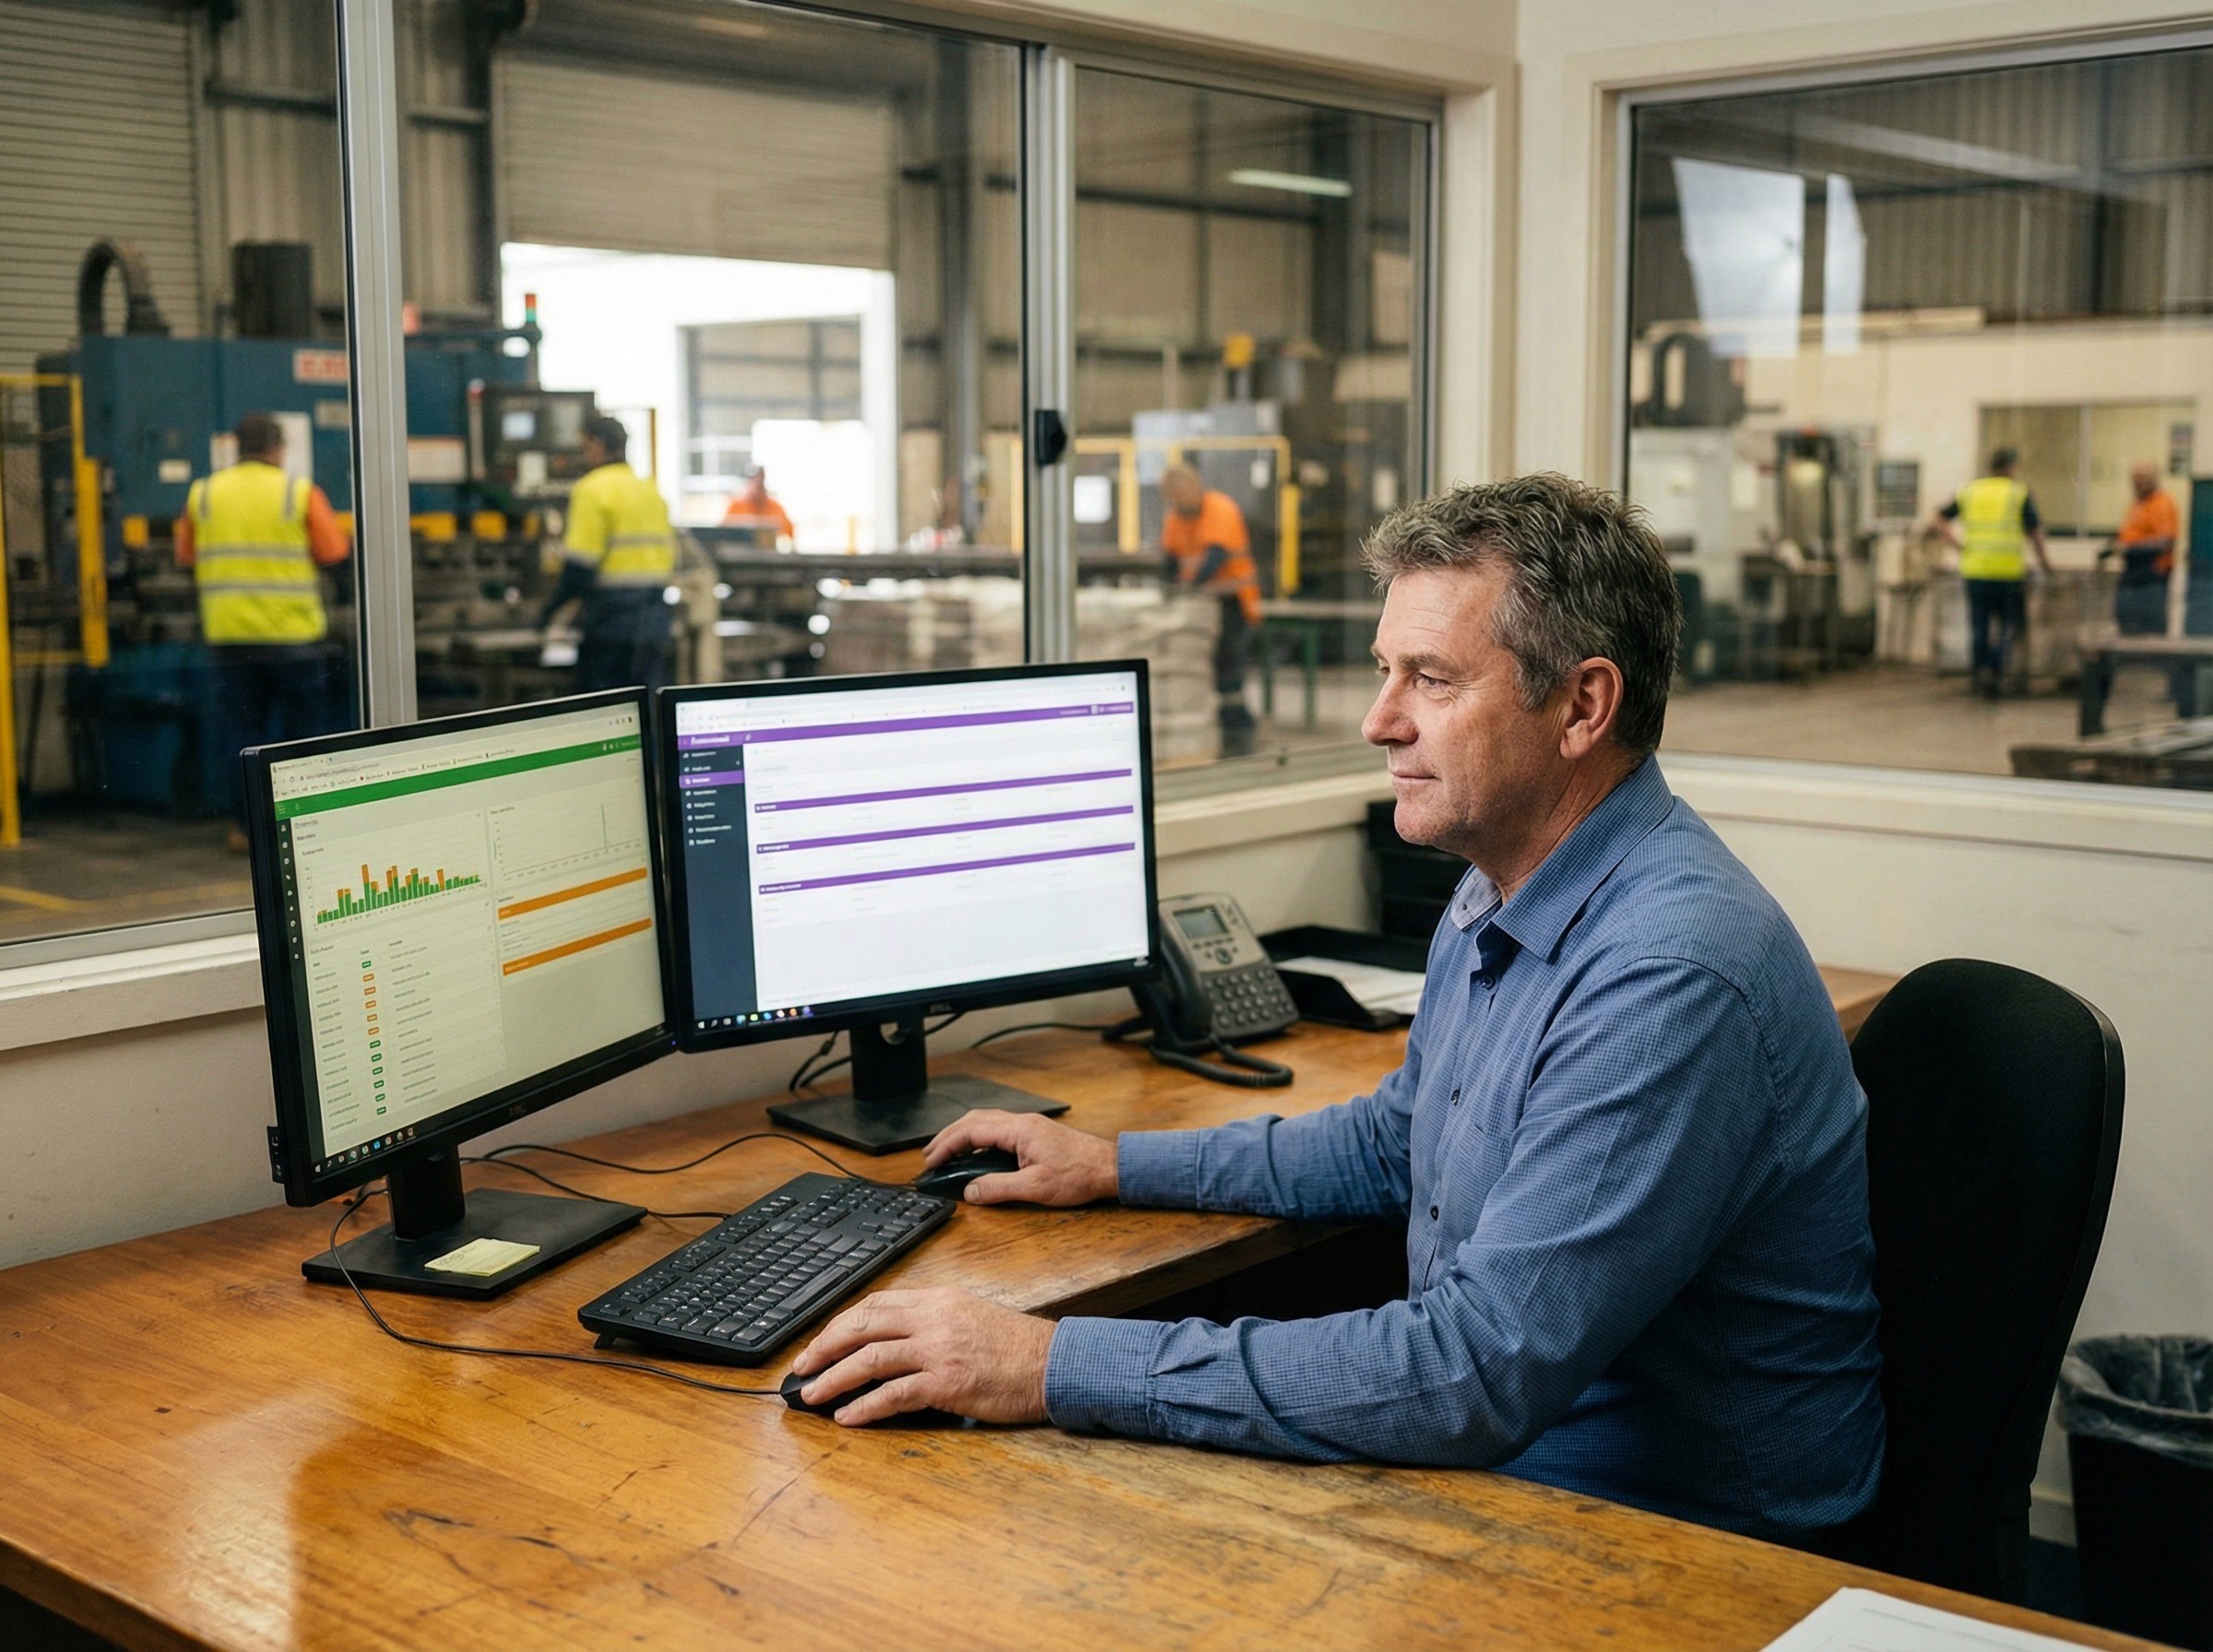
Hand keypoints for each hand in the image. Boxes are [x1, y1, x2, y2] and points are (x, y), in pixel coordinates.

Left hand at [790, 1286, 1055, 1425]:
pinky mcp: (947, 1382)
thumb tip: (889, 1341)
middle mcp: (933, 1318)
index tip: (820, 1342)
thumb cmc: (1015, 1347)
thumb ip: (931, 1321)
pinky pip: (893, 1393)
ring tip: (812, 1395)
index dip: (840, 1323)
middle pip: (862, 1325)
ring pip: (870, 1358)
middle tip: (801, 1368)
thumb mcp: (969, 1315)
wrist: (1053, 1364)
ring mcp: (939, 1349)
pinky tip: (848, 1416)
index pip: (875, 1303)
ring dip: (834, 1378)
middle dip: (824, 1347)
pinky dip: (864, 1406)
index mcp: (937, 1298)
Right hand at [924, 1109, 1117, 1205]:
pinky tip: (976, 1155)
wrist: (1109, 1168)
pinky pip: (998, 1131)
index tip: (931, 1160)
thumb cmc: (1080, 1174)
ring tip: (947, 1153)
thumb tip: (970, 1191)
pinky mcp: (1035, 1135)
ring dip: (963, 1136)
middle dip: (948, 1136)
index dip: (946, 1145)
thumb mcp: (1035, 1188)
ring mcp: (1029, 1127)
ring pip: (986, 1123)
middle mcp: (1022, 1123)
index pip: (971, 1131)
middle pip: (974, 1121)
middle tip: (930, 1155)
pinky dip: (980, 1140)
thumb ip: (999, 1188)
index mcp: (1019, 1130)